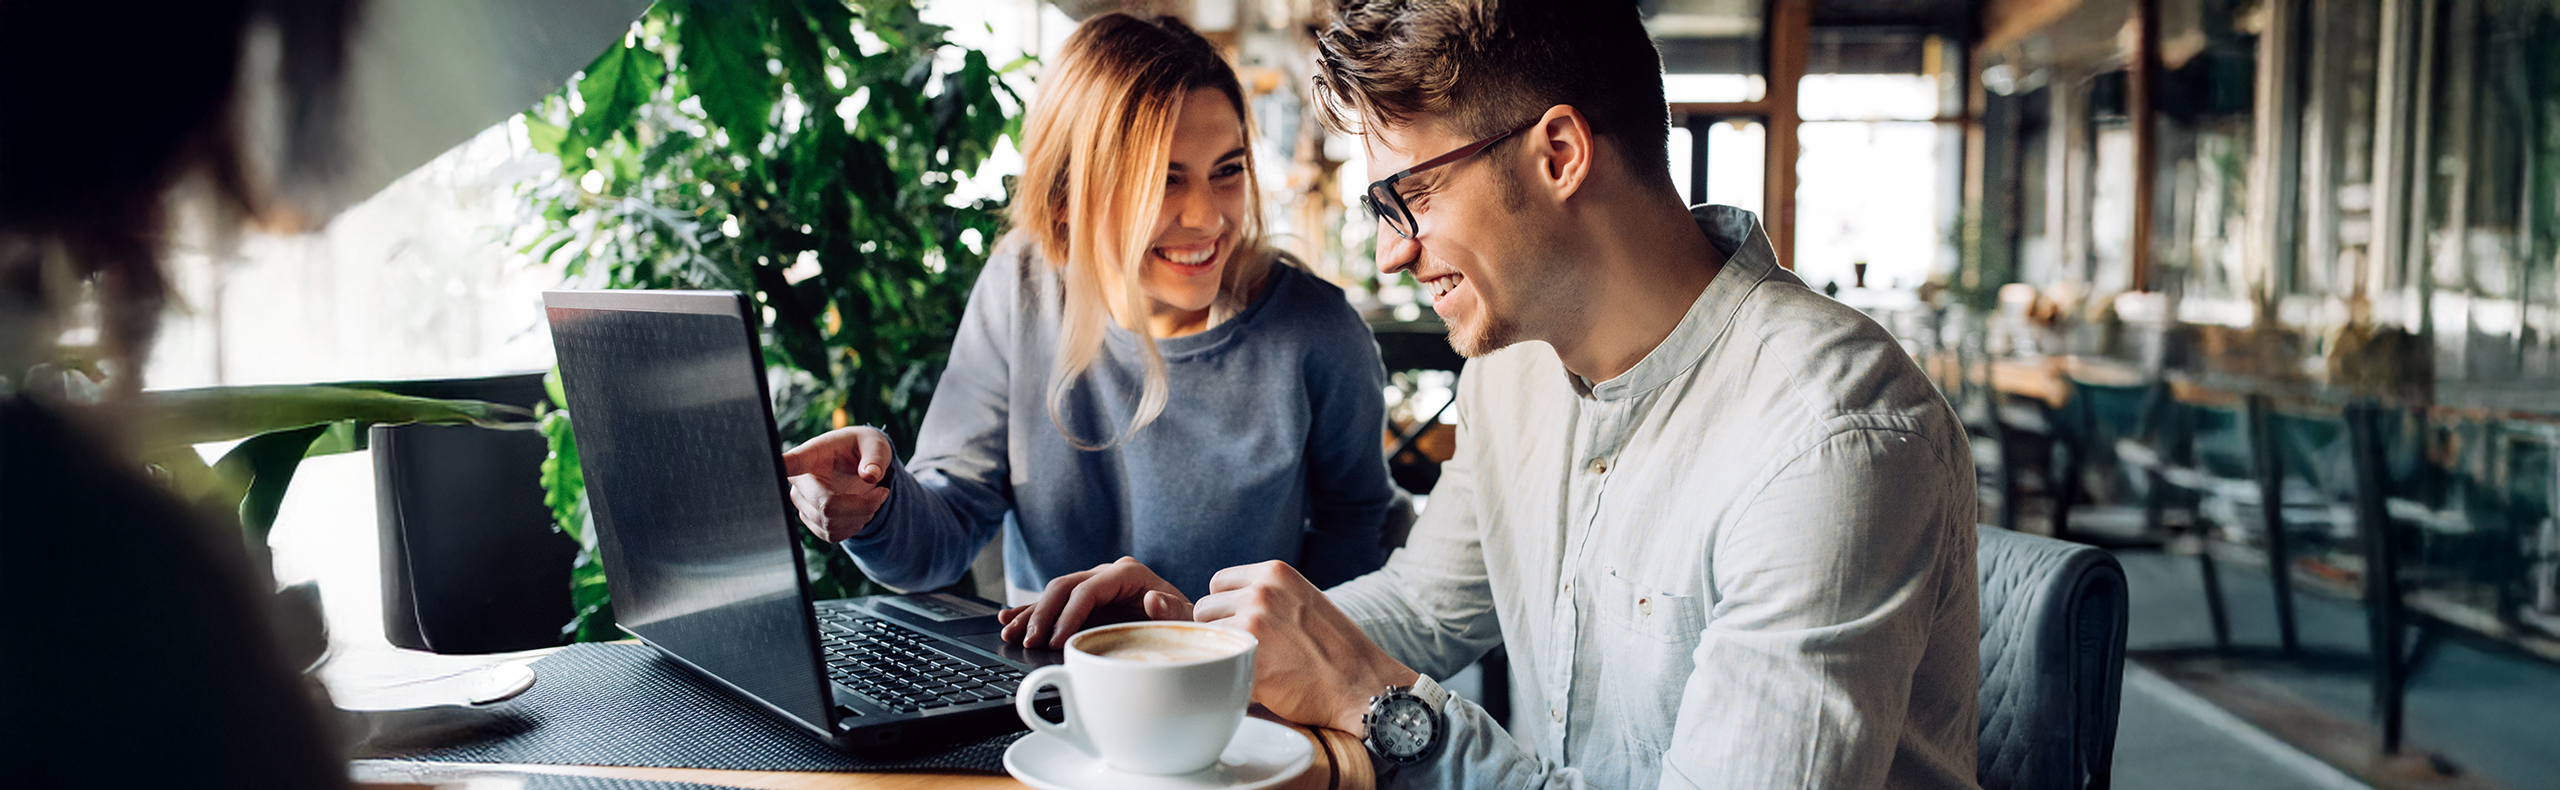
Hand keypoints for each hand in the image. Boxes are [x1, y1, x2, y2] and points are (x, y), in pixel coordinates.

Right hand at [780, 426, 894, 541]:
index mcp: (810, 456)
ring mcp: (802, 504)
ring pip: (832, 524)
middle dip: (863, 505)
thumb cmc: (863, 448)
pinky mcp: (811, 522)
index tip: (775, 465)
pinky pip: (833, 535)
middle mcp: (799, 482)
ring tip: (873, 498)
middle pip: (827, 506)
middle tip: (883, 492)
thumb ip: (875, 457)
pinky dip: (855, 526)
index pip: (791, 463)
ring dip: (862, 516)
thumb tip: (870, 475)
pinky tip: (861, 510)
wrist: (861, 465)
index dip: (781, 467)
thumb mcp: (875, 444)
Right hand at [997, 557, 1193, 648]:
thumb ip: (1171, 610)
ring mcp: (1095, 583)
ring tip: (1010, 632)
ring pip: (1054, 593)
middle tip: (1030, 642)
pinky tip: (1010, 619)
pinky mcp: (1086, 599)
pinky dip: (1032, 611)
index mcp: (1129, 574)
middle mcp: (1108, 573)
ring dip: (1030, 613)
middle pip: (1064, 587)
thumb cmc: (1185, 621)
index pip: (1089, 590)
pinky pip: (1055, 602)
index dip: (1069, 614)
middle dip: (1043, 614)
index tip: (1057, 641)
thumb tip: (1151, 600)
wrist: (1186, 621)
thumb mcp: (1185, 617)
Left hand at [1194, 561, 1415, 736]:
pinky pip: (1215, 665)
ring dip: (1221, 653)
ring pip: (1204, 637)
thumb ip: (1266, 595)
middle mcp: (1261, 592)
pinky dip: (1228, 676)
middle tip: (1250, 650)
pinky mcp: (1249, 659)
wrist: (1361, 685)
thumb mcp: (1302, 600)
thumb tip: (1220, 604)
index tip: (1244, 625)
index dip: (1227, 607)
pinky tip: (1257, 682)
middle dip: (1220, 630)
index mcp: (1274, 572)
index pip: (1219, 582)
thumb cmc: (1334, 649)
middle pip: (1205, 608)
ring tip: (1254, 665)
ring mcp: (1253, 624)